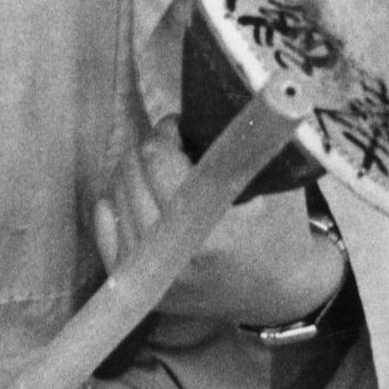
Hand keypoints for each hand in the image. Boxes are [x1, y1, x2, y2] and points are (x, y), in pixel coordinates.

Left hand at [91, 129, 345, 331]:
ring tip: (155, 166)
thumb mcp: (278, 182)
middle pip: (132, 177)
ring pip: (116, 200)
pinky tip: (134, 194)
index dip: (166, 133)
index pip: (159, 161)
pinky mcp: (145, 289)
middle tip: (167, 142)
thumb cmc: (282, 228)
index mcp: (215, 234)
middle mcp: (179, 260)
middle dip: (147, 150)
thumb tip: (217, 96)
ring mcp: (158, 279)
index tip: (178, 127)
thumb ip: (248, 144)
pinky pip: (106, 232)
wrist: (281, 292)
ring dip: (131, 173)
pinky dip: (113, 206)